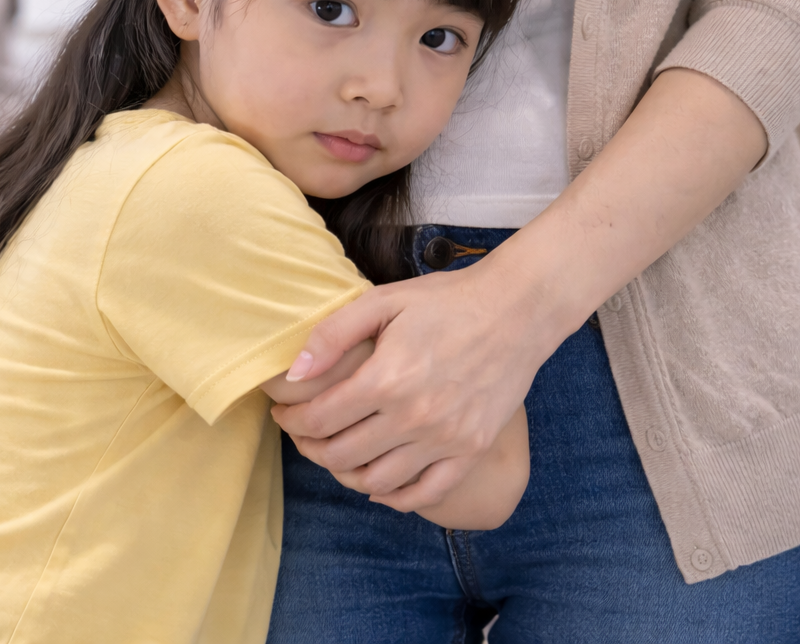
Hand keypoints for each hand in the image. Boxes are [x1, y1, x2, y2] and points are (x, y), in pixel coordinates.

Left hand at [271, 257, 560, 512]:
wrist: (517, 311)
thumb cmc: (445, 301)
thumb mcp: (382, 302)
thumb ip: (332, 336)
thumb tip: (295, 374)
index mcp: (386, 379)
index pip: (319, 419)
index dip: (291, 421)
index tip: (282, 412)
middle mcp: (414, 417)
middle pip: (341, 455)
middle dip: (309, 448)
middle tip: (301, 434)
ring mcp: (446, 439)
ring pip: (378, 481)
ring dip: (345, 474)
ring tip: (333, 454)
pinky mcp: (471, 450)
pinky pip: (427, 493)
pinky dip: (396, 498)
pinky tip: (378, 486)